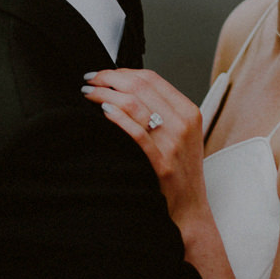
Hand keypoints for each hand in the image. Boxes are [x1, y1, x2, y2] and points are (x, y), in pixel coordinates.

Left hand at [82, 69, 207, 224]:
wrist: (190, 207)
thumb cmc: (181, 170)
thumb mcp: (182, 133)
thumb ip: (163, 110)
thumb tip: (127, 88)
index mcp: (189, 111)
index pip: (152, 78)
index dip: (123, 71)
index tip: (104, 74)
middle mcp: (183, 123)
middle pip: (141, 86)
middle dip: (109, 78)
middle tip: (90, 79)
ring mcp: (173, 143)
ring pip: (135, 104)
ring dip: (106, 94)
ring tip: (89, 94)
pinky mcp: (162, 163)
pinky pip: (137, 133)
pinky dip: (117, 117)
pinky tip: (103, 111)